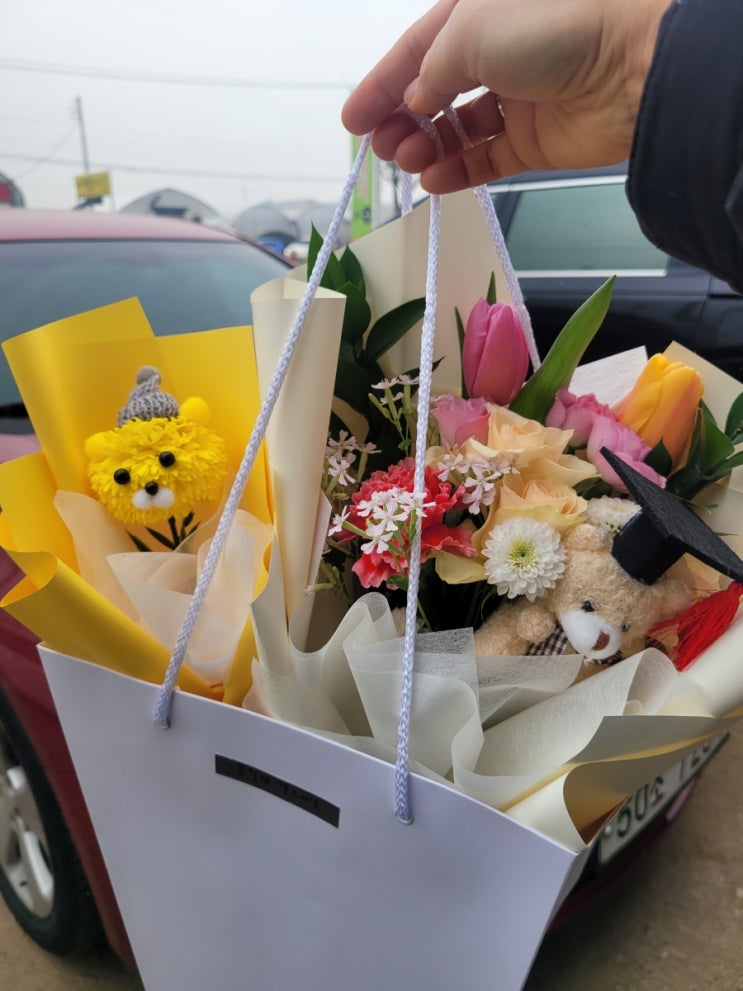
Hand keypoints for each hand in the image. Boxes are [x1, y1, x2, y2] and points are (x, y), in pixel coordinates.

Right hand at [341, 0, 669, 191]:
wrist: (631, 65)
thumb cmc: (552, 26)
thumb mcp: (469, 33)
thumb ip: (431, 69)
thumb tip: (417, 100)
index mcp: (477, 14)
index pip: (416, 51)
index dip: (381, 86)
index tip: (352, 123)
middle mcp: (497, 53)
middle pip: (434, 92)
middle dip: (402, 121)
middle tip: (382, 149)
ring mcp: (518, 99)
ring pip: (457, 129)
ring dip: (426, 147)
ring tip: (408, 162)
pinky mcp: (536, 141)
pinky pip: (486, 159)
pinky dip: (457, 171)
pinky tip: (433, 180)